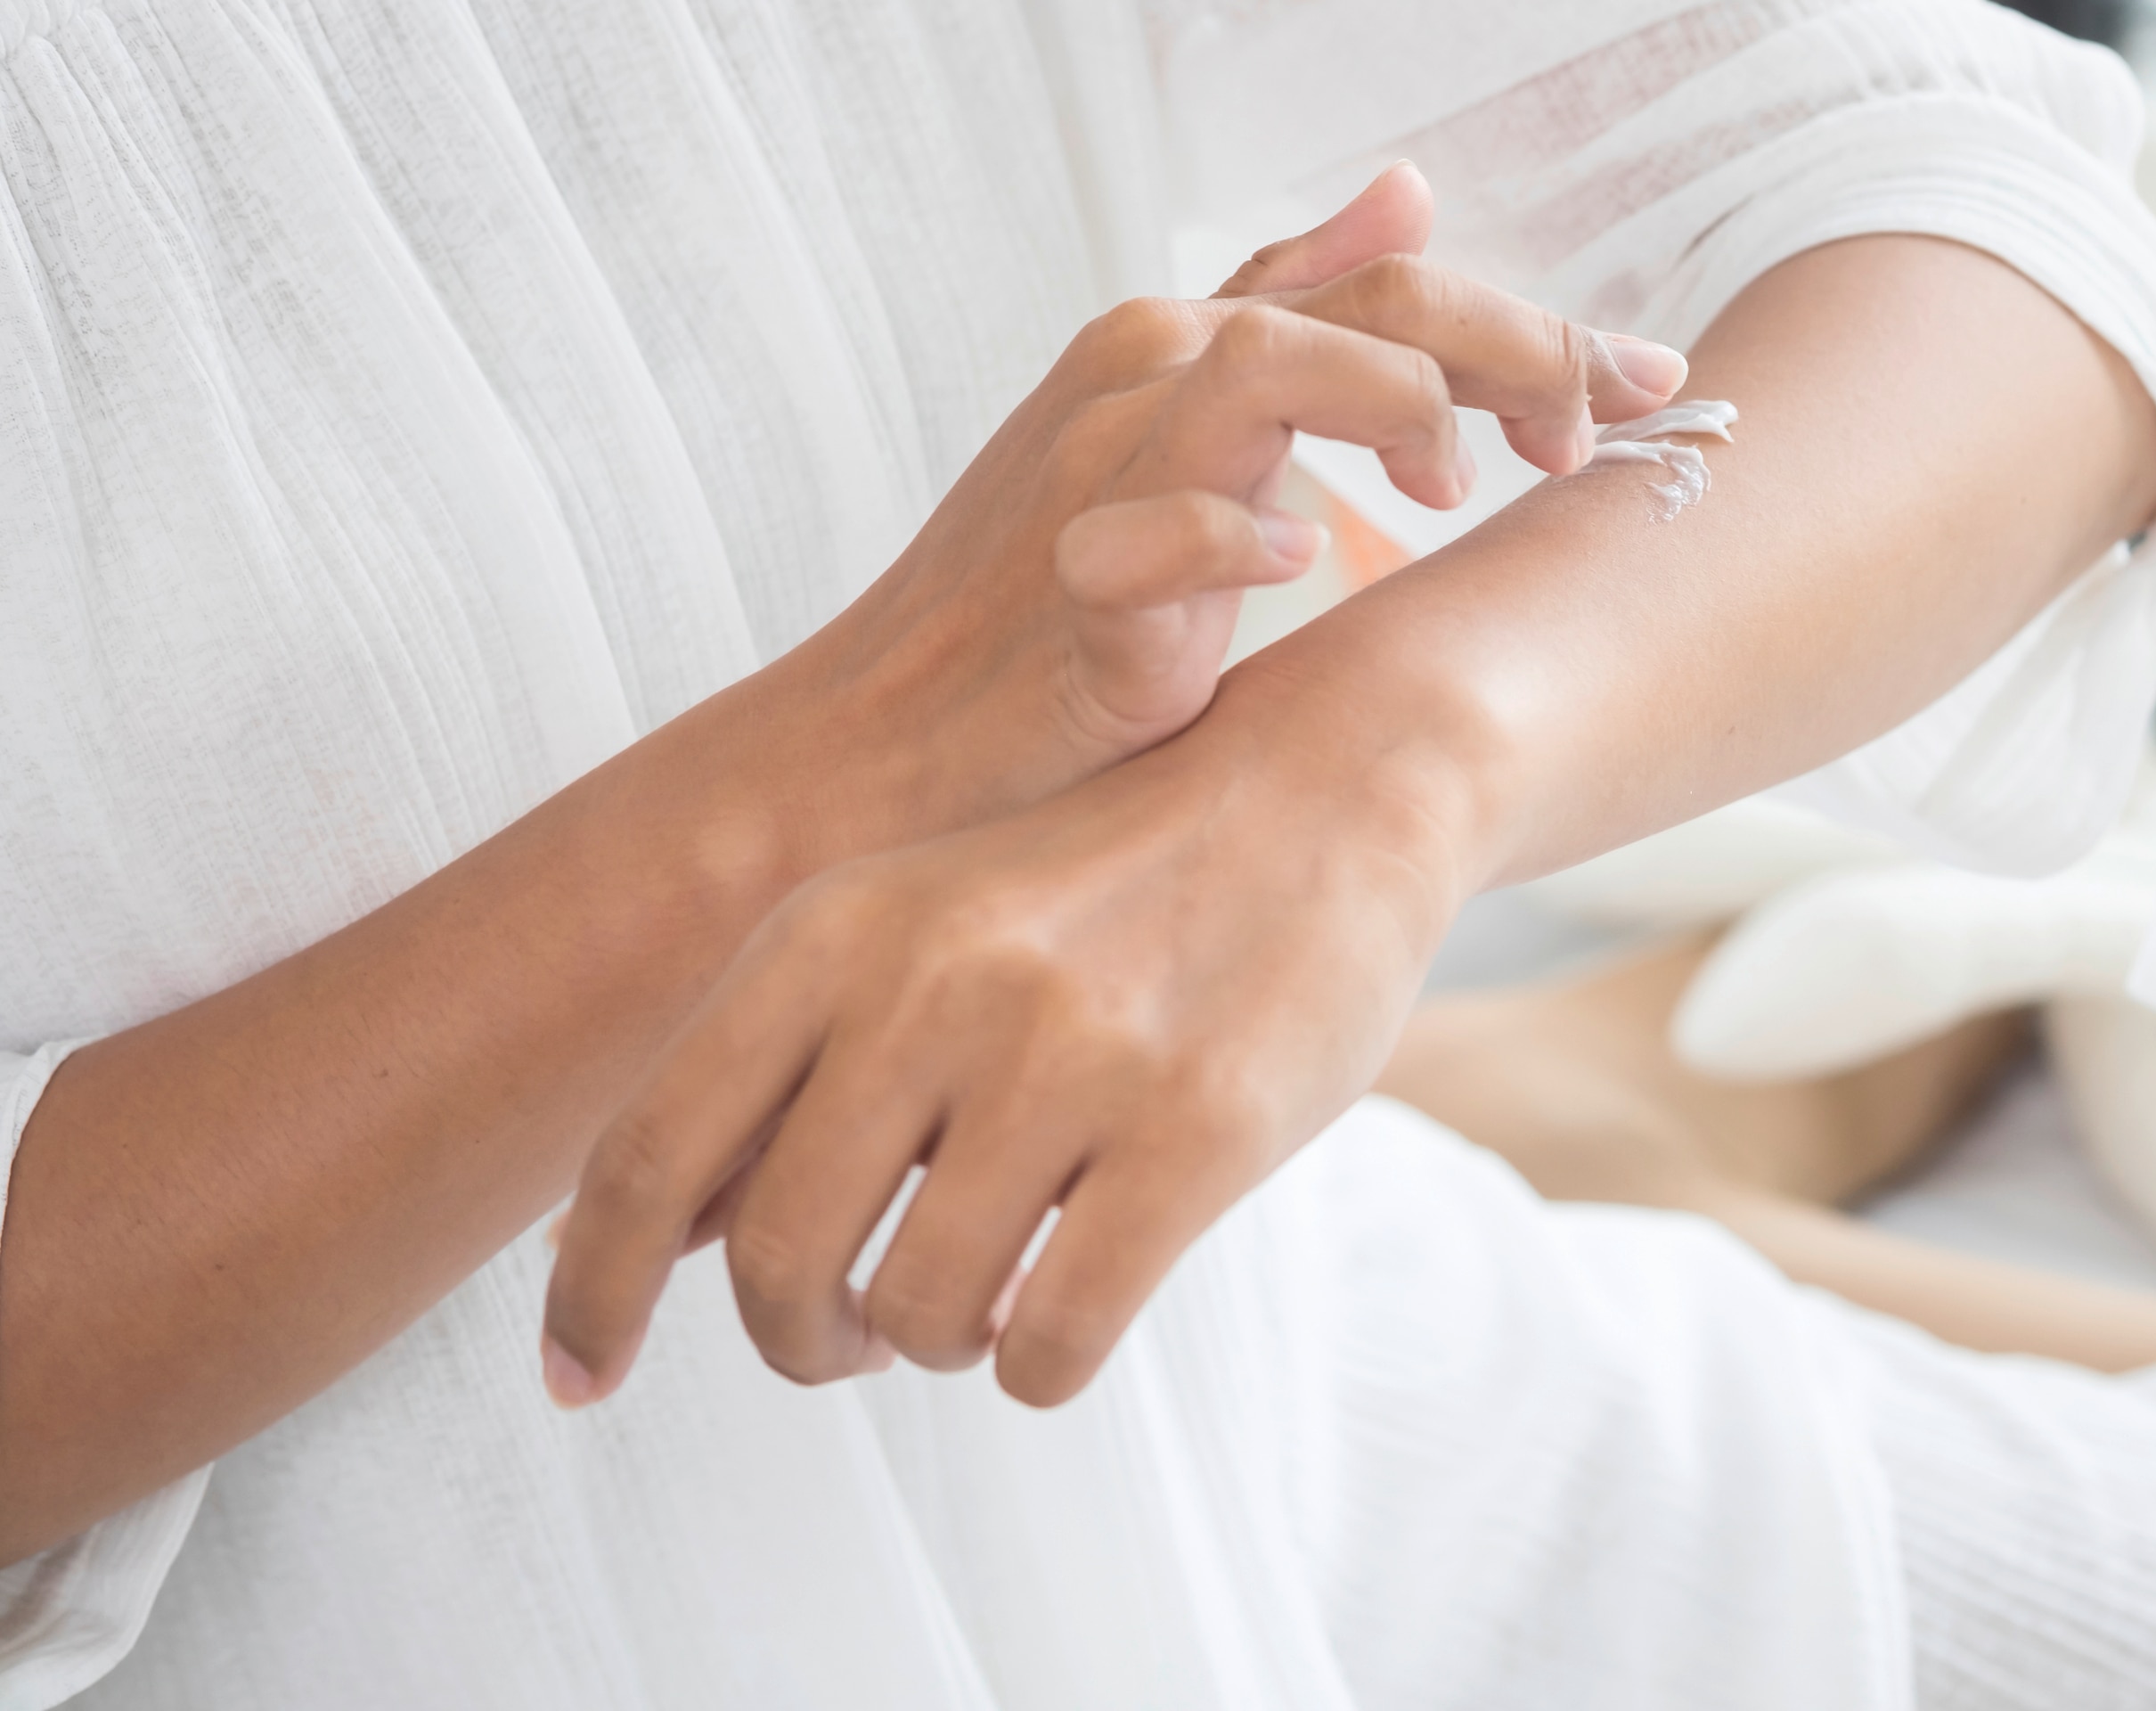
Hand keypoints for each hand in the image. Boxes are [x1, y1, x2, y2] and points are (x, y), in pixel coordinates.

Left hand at [542, 686, 1471, 1408]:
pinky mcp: (1197, 1132)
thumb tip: (648, 1242)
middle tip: (847, 1339)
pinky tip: (1063, 1306)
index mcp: (837, 928)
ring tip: (982, 1292)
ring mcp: (1070, 1058)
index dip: (585, 1294)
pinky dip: (1037, 1364)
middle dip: (796, 1342)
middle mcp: (934, 985)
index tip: (578, 1382)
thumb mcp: (916, 921)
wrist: (1330, 787)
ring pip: (918, 1317)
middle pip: (774, 1265)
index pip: (652, 1153)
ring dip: (933, 1343)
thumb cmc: (1103, 883)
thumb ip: (783, 1063)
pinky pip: (1052, 1343)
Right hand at [774, 161, 1688, 850]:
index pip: (1391, 287)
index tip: (1652, 388)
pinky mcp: (1072, 588)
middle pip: (1364, 307)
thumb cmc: (1047, 605)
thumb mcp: (1189, 435)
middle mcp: (1149, 376)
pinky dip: (1237, 537)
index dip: (1534, 327)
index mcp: (1190, 344)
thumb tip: (1407, 192)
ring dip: (1397, 406)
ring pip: (1266, 368)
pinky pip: (1158, 535)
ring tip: (1468, 484)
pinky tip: (1306, 561)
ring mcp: (1101, 472)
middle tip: (1610, 426)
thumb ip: (1293, 316)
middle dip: (1517, 350)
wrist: (901, 742)